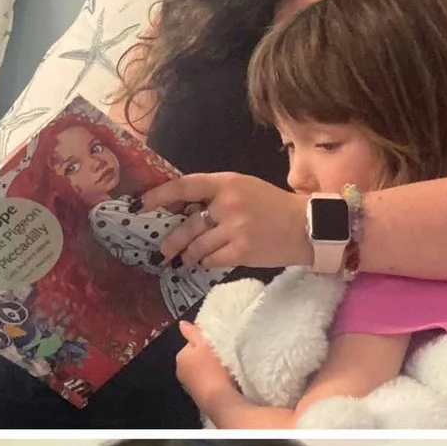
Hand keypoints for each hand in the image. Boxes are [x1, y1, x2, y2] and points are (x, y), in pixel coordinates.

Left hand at [143, 172, 308, 272]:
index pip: (184, 186)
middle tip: (162, 252)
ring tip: (187, 259)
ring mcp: (235, 228)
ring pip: (195, 247)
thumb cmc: (272, 207)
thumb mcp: (244, 189)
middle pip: (186, 226)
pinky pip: (210, 261)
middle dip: (171, 243)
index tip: (139, 206)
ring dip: (188, 256)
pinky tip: (210, 261)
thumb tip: (181, 211)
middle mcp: (229, 203)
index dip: (158, 196)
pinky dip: (206, 263)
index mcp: (228, 182)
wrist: (307, 226)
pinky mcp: (241, 250)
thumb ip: (215, 197)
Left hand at [174, 320, 237, 414]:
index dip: (205, 342)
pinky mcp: (197, 395)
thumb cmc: (212, 368)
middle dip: (207, 356)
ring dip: (210, 368)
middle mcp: (180, 371)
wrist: (218, 398)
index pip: (192, 344)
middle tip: (221, 355)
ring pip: (201, 370)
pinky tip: (222, 379)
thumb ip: (193, 333)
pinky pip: (205, 381)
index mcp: (180, 356)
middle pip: (196, 357)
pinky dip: (212, 379)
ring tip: (223, 368)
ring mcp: (188, 385)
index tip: (216, 344)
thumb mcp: (204, 344)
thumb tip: (182, 324)